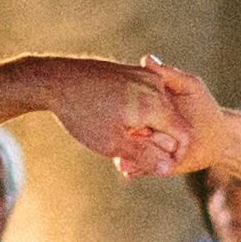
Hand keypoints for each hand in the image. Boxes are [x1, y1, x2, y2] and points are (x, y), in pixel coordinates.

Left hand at [0, 53, 188, 177]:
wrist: (56, 79)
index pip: (185, 135)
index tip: (156, 167)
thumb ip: (144, 156)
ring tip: (121, 140)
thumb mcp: (112, 143)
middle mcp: (155, 86)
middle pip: (173, 123)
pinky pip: (148, 98)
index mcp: (155, 104)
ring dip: (149, 130)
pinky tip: (118, 124)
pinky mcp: (133, 72)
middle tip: (130, 158)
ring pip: (160, 111)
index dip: (175, 156)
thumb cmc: (82, 113)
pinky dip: (140, 115)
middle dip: (158, 144)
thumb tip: (168, 168)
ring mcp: (144, 76)